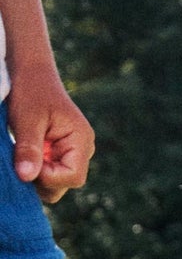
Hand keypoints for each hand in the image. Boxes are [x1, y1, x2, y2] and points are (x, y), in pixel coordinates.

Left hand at [7, 65, 95, 203]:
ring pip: (57, 181)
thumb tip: (26, 177)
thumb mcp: (27, 120)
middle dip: (42, 179)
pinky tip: (26, 154)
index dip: (48, 177)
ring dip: (37, 175)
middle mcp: (82, 149)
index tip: (28, 162)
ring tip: (23, 154)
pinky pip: (51, 172)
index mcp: (81, 140)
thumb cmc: (31, 91)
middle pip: (66, 184)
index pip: (73, 177)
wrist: (31, 74)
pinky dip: (36, 169)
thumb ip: (29, 149)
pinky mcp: (61, 152)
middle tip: (22, 159)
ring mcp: (73, 151)